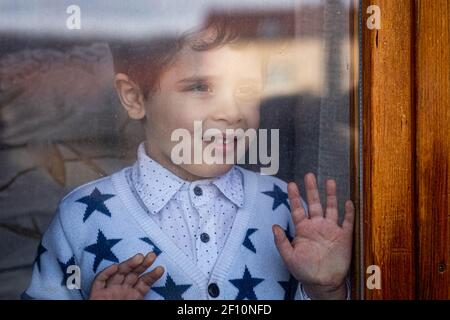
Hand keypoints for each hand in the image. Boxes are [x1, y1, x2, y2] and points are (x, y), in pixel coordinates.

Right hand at [89, 252, 163, 299]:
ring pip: (119, 273)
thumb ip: (144, 297)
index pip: (144, 283)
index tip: (161, 269)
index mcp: (133, 296)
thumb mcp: (138, 304)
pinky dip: (106, 273)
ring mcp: (109, 290)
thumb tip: (168, 303)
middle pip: (133, 274)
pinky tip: (115, 267)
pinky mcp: (96, 294)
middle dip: (143, 265)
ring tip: (140, 257)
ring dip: (128, 264)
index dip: (152, 275)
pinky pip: (100, 281)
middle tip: (152, 255)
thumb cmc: (119, 315)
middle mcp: (122, 291)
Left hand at [273, 173, 353, 298]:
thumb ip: (281, 242)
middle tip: (309, 175)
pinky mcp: (344, 237)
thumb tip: (274, 226)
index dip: (294, 196)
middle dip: (312, 189)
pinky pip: (347, 222)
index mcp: (303, 229)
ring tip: (330, 181)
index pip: (298, 209)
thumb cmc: (304, 271)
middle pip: (314, 203)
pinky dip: (348, 212)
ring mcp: (331, 230)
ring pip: (331, 208)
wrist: (323, 283)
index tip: (291, 183)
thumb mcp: (289, 257)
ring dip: (331, 195)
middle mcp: (317, 226)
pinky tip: (348, 201)